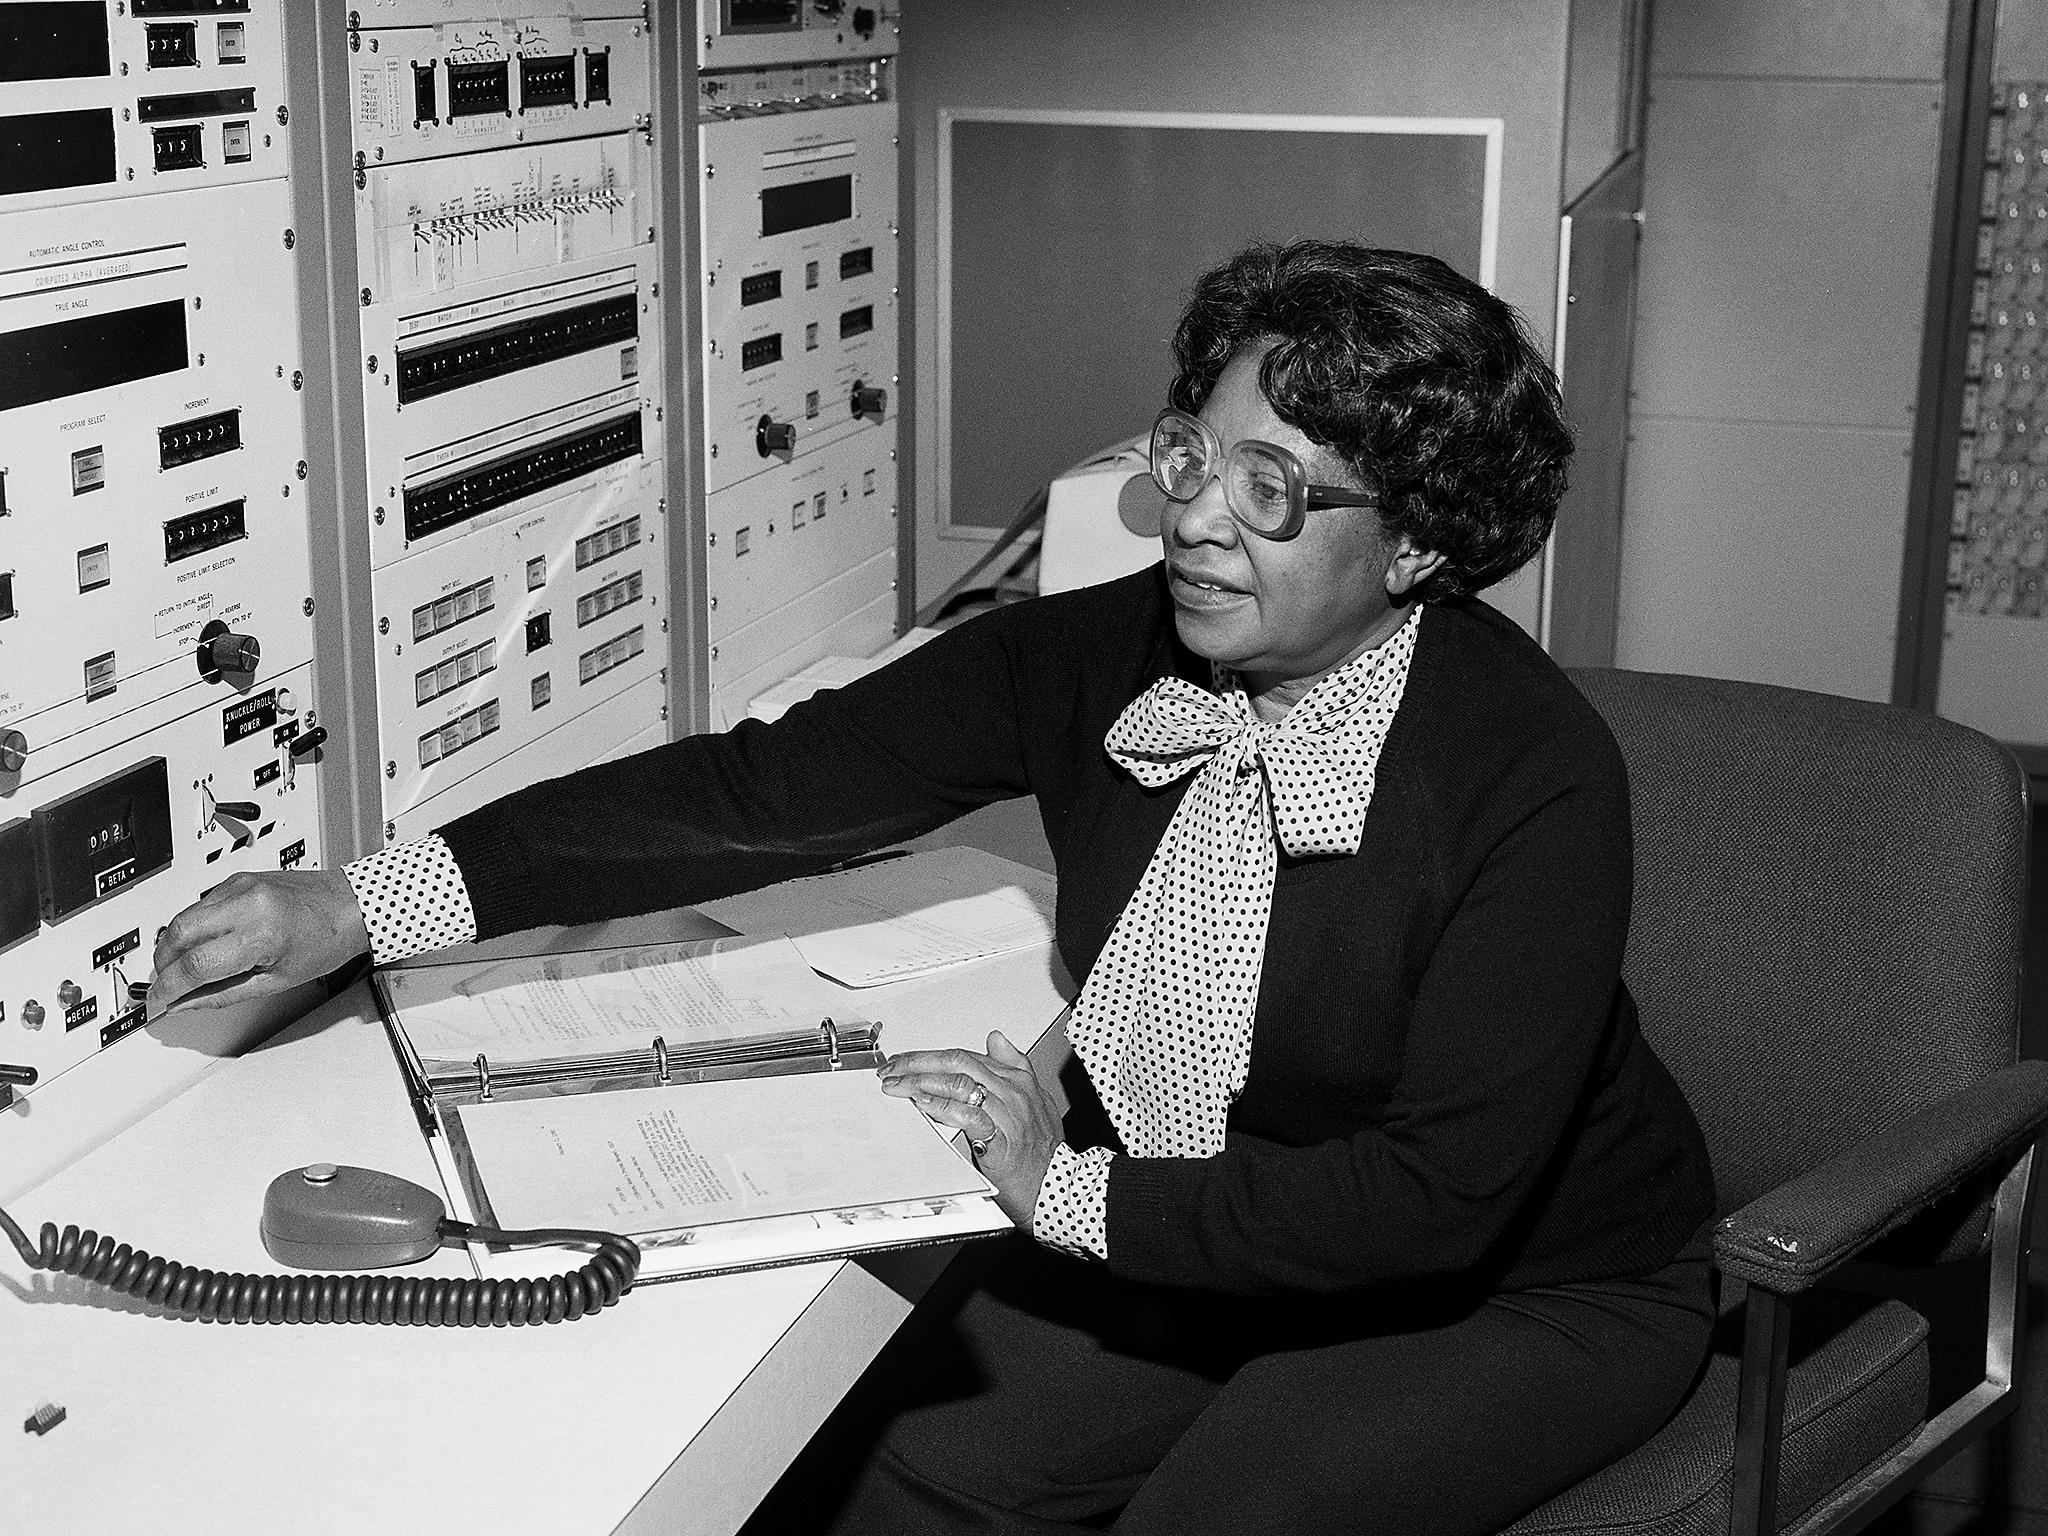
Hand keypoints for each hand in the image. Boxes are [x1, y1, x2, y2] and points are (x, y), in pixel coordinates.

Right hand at [149, 870, 370, 1016]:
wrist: (351, 905)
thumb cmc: (328, 940)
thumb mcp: (278, 982)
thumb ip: (223, 994)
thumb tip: (185, 1003)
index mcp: (261, 934)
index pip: (194, 965)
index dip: (169, 988)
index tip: (158, 1002)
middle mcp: (247, 904)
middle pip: (177, 936)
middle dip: (163, 965)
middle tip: (167, 985)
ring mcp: (241, 886)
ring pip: (183, 917)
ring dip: (173, 946)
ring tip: (184, 968)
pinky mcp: (239, 878)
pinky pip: (200, 904)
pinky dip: (192, 927)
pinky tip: (203, 943)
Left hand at [881, 1031, 1063, 1227]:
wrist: (1059, 1187)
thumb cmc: (1043, 1151)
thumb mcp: (1037, 1100)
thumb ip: (1015, 1066)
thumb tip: (996, 1038)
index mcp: (1019, 1080)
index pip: (968, 1055)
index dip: (933, 1056)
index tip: (908, 1060)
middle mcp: (1014, 1092)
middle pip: (959, 1062)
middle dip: (920, 1062)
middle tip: (893, 1068)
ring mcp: (1008, 1114)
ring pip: (959, 1083)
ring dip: (921, 1081)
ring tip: (897, 1084)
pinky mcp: (1001, 1140)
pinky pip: (967, 1115)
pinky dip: (941, 1107)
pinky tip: (922, 1104)